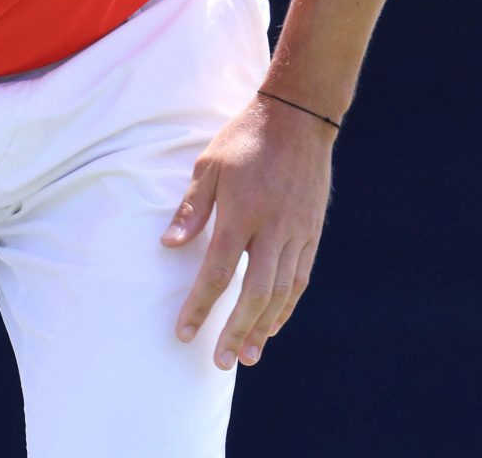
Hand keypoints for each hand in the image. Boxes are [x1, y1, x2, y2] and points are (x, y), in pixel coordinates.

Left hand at [161, 94, 335, 368]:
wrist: (299, 118)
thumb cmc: (246, 139)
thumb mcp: (210, 165)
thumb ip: (192, 208)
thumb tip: (170, 245)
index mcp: (242, 212)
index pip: (218, 272)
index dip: (200, 307)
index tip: (185, 334)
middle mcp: (273, 228)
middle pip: (256, 293)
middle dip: (236, 331)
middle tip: (221, 362)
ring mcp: (297, 232)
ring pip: (282, 292)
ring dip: (263, 327)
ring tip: (246, 355)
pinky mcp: (311, 232)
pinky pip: (300, 278)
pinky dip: (286, 306)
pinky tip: (272, 324)